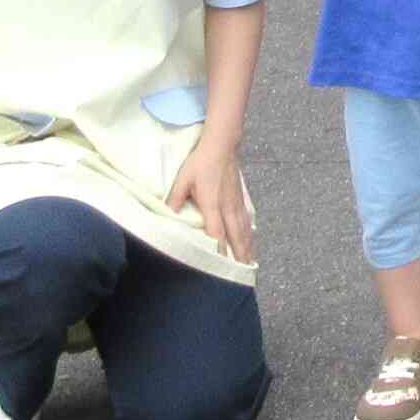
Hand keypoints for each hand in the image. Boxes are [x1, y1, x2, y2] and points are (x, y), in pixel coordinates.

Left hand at [166, 135, 253, 262]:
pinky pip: (247, 222)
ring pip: (244, 230)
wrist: (222, 145)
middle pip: (235, 236)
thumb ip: (175, 198)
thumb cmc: (200, 162)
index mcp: (212, 204)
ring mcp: (236, 203)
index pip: (217, 232)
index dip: (220, 249)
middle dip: (239, 256)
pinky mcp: (240, 200)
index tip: (223, 266)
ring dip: (247, 249)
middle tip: (242, 274)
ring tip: (249, 265)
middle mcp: (227, 207)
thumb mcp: (182, 179)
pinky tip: (252, 244)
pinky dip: (250, 236)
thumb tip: (167, 215)